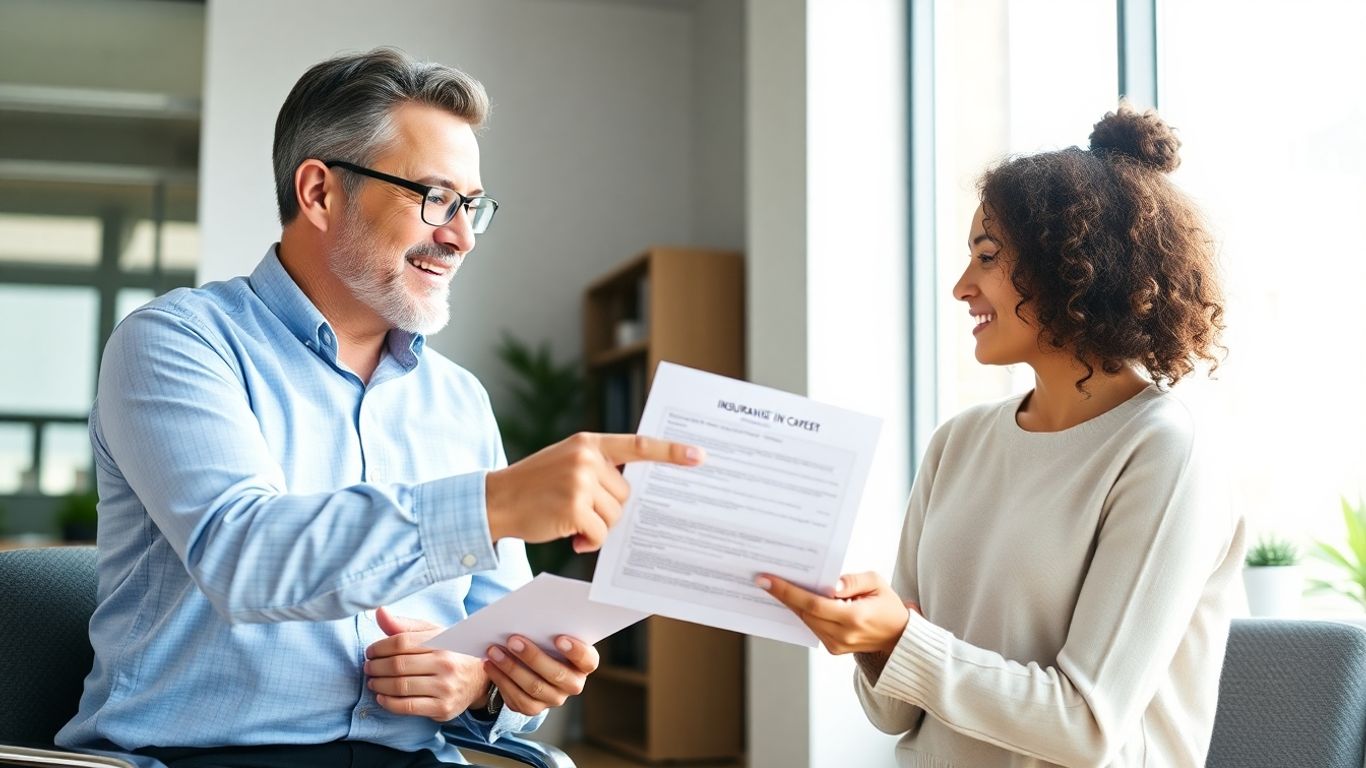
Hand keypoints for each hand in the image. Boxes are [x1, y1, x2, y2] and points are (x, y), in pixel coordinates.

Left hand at [365, 607, 488, 721]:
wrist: (479, 680)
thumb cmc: (450, 653)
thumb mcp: (433, 634)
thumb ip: (404, 625)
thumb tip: (379, 612)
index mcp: (442, 641)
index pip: (401, 642)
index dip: (379, 647)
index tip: (370, 652)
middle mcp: (446, 663)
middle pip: (398, 665)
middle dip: (376, 667)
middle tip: (368, 667)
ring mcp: (445, 687)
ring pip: (400, 686)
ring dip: (379, 685)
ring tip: (372, 681)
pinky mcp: (443, 708)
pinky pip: (407, 706)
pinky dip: (388, 703)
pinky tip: (381, 697)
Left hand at [483, 634, 598, 716]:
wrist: (531, 663)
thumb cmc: (545, 640)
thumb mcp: (552, 633)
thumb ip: (549, 628)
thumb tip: (529, 614)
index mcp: (584, 663)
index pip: (587, 660)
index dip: (575, 651)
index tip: (559, 638)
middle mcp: (573, 684)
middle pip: (556, 674)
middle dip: (532, 656)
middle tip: (513, 640)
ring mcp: (554, 698)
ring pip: (534, 688)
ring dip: (511, 668)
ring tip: (494, 651)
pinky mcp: (534, 708)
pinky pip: (518, 699)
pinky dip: (501, 680)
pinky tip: (490, 665)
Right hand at [486, 433, 703, 552]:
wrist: (495, 501)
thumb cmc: (534, 486)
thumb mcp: (567, 463)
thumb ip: (598, 469)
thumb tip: (632, 498)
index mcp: (589, 443)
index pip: (639, 445)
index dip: (671, 451)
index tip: (700, 456)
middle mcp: (587, 458)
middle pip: (626, 495)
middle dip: (607, 509)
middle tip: (578, 509)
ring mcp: (580, 482)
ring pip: (615, 516)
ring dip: (597, 527)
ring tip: (568, 520)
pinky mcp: (574, 508)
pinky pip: (601, 534)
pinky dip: (588, 541)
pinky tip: (569, 536)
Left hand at [758, 571, 915, 654]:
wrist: (898, 637)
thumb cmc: (887, 605)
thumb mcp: (876, 583)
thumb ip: (852, 581)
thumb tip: (828, 585)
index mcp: (854, 618)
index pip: (813, 604)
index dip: (787, 592)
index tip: (766, 580)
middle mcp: (842, 635)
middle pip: (804, 613)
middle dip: (783, 595)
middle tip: (763, 578)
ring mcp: (837, 645)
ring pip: (805, 620)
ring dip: (790, 603)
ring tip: (773, 585)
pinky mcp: (833, 649)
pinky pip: (812, 627)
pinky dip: (802, 612)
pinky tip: (792, 598)